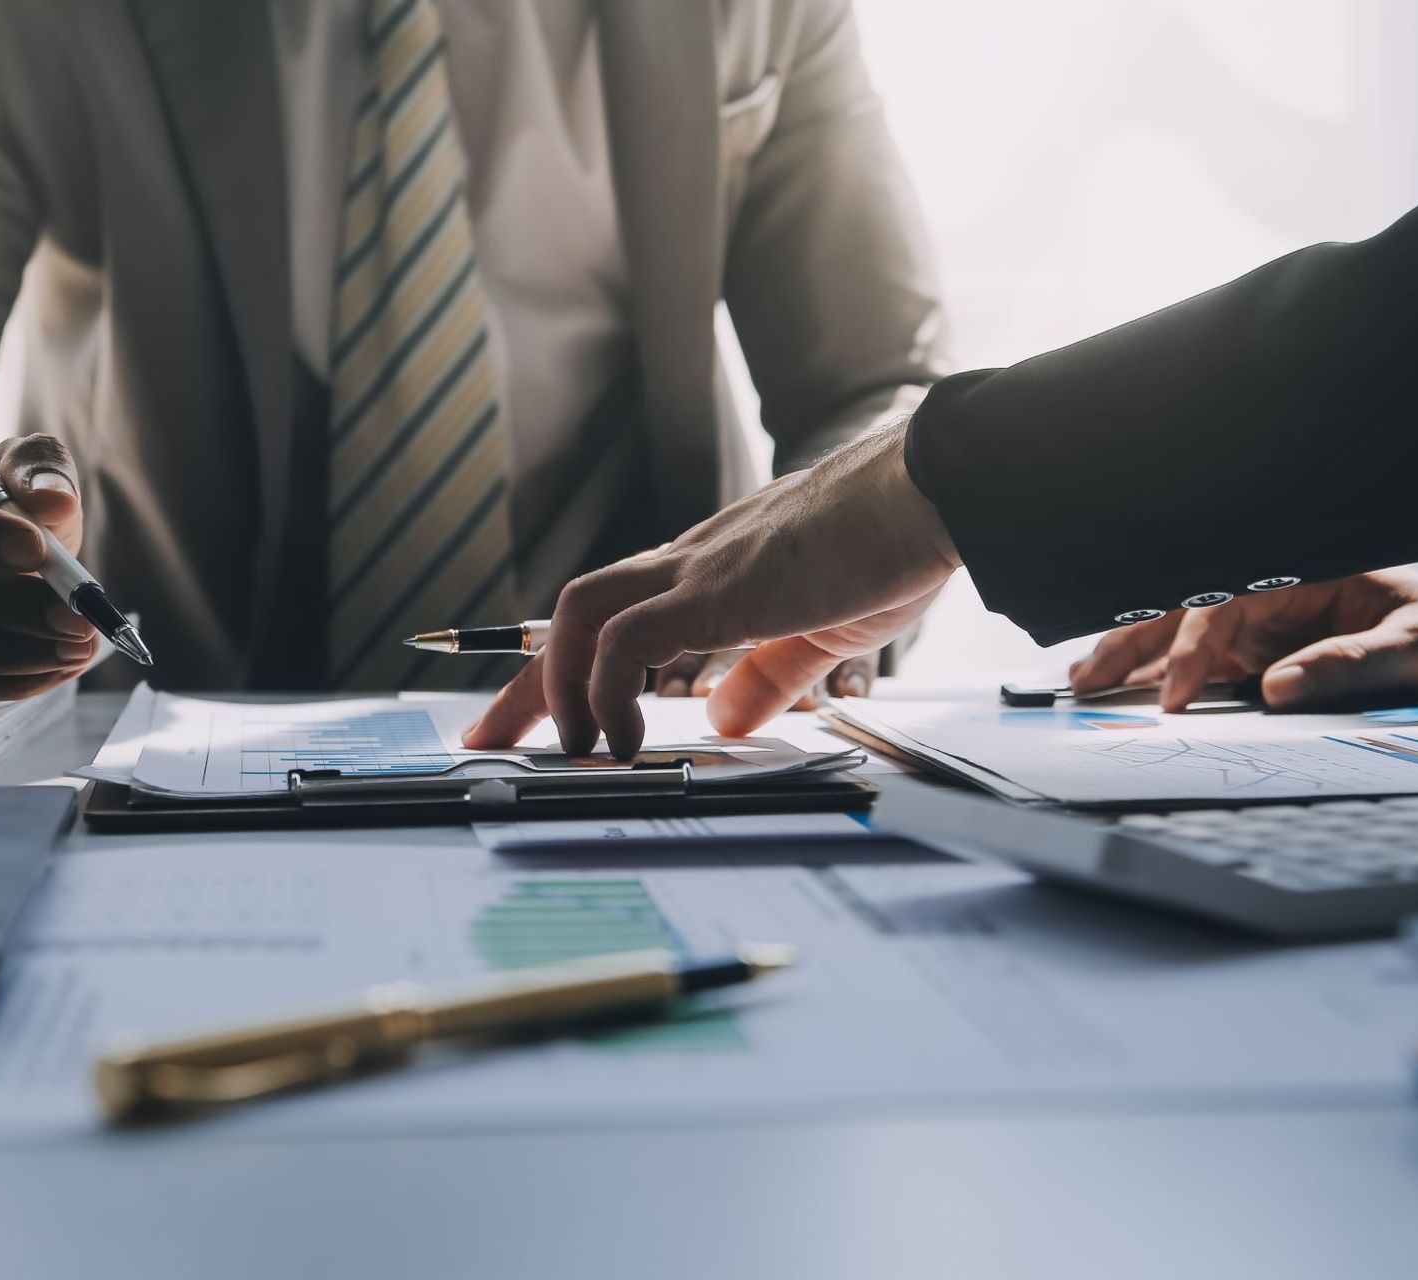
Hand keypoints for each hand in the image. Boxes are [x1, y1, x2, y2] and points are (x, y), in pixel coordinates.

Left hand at [463, 418, 955, 755]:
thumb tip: (726, 716)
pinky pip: (628, 640)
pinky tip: (627, 739)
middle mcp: (688, 564)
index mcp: (708, 573)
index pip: (609, 618)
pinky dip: (608, 691)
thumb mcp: (818, 630)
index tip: (532, 718)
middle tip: (490, 738)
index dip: (562, 668)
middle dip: (526, 681)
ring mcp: (698, 571)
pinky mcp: (718, 588)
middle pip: (572, 612)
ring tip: (571, 748)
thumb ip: (767, 673)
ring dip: (560, 683)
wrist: (927, 494)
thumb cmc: (887, 548)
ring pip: (581, 612)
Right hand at [1069, 569, 1417, 713]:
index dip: (1191, 647)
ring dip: (1133, 659)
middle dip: (1131, 643)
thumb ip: (1349, 663)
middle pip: (1185, 613)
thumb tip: (1276, 688)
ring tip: (1084, 683)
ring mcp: (1265, 628)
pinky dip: (1161, 680)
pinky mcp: (1264, 658)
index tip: (1175, 695)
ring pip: (1183, 637)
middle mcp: (1273, 596)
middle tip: (1085, 680)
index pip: (1224, 602)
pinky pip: (1205, 667)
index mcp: (1302, 574)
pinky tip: (1124, 694)